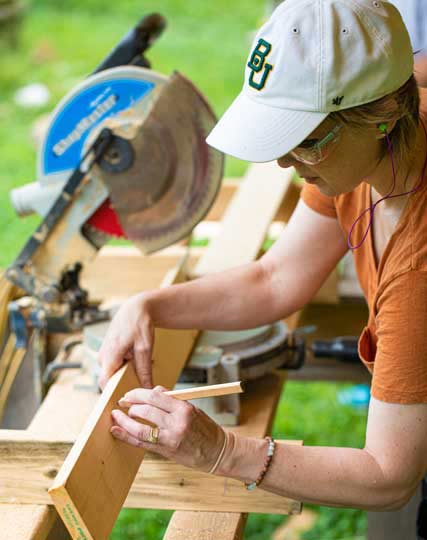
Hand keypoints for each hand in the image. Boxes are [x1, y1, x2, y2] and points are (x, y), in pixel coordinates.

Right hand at [98, 293, 154, 389]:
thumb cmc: (139, 324)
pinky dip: (124, 369)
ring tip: (139, 377)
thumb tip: (148, 389)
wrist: (135, 307)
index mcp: (109, 355)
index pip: (105, 383)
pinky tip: (135, 366)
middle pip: (109, 380)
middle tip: (139, 392)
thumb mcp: (145, 348)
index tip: (126, 402)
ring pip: (112, 374)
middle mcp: (102, 356)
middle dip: (122, 387)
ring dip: (124, 377)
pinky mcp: (108, 352)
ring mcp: (104, 354)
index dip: (113, 395)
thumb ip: (144, 370)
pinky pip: (114, 366)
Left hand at [110, 385, 225, 471]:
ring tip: (117, 416)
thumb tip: (151, 391)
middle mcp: (177, 422)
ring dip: (125, 420)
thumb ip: (171, 400)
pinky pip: (142, 443)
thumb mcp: (192, 408)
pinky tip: (116, 431)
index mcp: (184, 408)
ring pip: (141, 427)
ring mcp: (171, 438)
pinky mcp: (167, 451)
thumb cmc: (205, 428)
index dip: (138, 394)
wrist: (218, 451)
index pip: (155, 396)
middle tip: (122, 404)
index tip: (129, 394)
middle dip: (130, 405)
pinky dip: (126, 436)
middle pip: (146, 409)